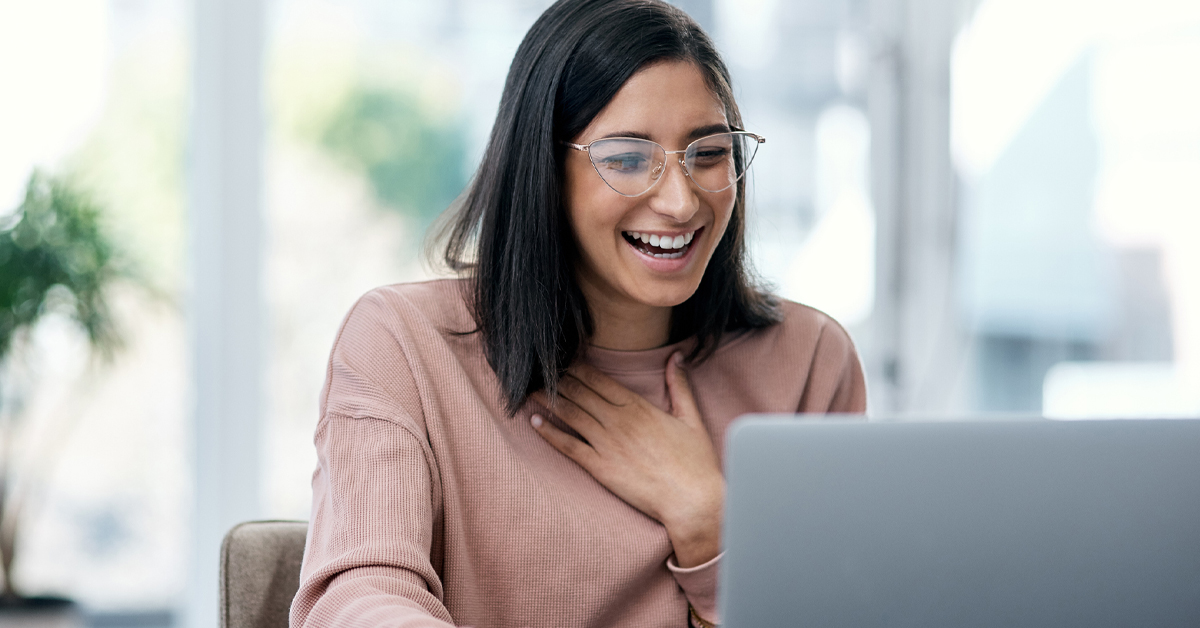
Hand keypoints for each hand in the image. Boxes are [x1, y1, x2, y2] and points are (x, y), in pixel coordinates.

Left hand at [529, 352, 723, 567]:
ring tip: (529, 389)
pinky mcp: (600, 468)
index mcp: (637, 406)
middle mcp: (618, 421)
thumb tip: (677, 355)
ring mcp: (607, 444)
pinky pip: (569, 446)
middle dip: (557, 379)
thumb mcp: (690, 417)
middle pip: (579, 392)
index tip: (561, 359)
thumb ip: (679, 384)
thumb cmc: (695, 461)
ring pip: (570, 414)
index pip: (598, 379)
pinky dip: (549, 432)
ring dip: (547, 400)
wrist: (691, 500)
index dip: (576, 368)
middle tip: (539, 370)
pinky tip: (535, 421)